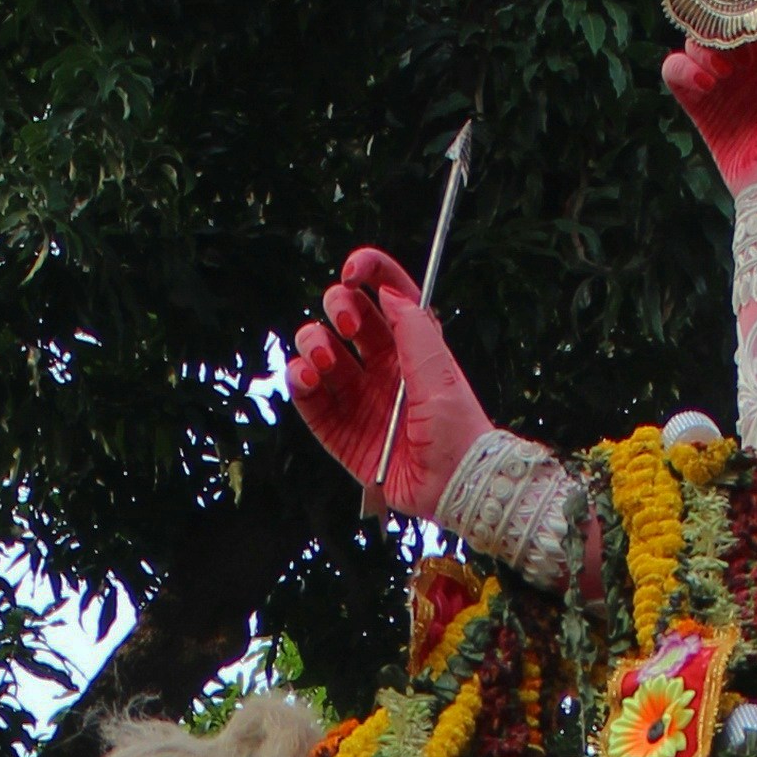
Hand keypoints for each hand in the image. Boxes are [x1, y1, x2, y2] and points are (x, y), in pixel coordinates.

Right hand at [284, 247, 487, 513]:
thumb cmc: (458, 430)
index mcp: (408, 345)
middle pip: (344, 315)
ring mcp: (357, 396)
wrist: (453, 486)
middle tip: (348, 328)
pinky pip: (308, 397)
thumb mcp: (442, 372)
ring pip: (319, 351)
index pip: (384, 294)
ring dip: (312, 344)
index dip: (366, 272)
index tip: (352, 271)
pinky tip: (307, 378)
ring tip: (322, 362)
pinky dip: (298, 380)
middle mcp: (380, 365)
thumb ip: (413, 329)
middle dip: (337, 308)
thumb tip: (387, 291)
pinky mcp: (338, 430)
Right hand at [664, 9, 756, 195]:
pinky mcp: (704, 106)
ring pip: (706, 44)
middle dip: (728, 22)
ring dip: (705, 48)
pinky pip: (681, 75)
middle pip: (737, 25)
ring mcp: (730, 86)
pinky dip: (682, 70)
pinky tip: (701, 82)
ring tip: (717, 73)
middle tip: (727, 29)